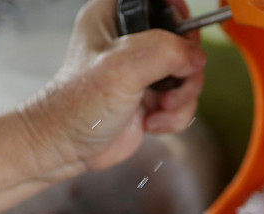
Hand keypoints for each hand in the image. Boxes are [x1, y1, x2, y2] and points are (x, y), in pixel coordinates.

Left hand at [18, 0, 206, 180]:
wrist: (67, 148)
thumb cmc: (76, 106)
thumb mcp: (121, 68)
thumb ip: (163, 52)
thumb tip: (195, 56)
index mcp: (114, 18)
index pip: (160, 1)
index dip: (177, 16)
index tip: (182, 41)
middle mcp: (131, 42)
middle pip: (184, 43)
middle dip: (185, 71)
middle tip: (167, 86)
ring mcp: (144, 72)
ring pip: (188, 75)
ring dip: (181, 98)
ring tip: (157, 109)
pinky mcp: (151, 98)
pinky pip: (182, 101)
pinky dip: (173, 116)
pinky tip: (150, 122)